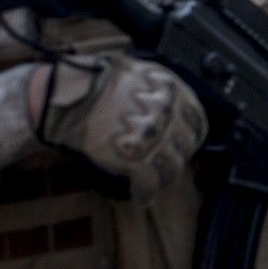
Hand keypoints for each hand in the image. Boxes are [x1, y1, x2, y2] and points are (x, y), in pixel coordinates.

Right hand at [36, 55, 205, 201]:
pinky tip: (139, 196)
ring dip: (163, 177)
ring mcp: (155, 139)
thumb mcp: (139, 72)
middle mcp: (170, 115)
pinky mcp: (135, 161)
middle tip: (164, 162)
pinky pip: (148, 184)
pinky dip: (145, 193)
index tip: (184, 143)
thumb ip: (159, 89)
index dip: (191, 135)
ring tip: (153, 181)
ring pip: (172, 168)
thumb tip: (167, 105)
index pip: (197, 120)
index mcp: (173, 91)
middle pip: (185, 146)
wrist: (70, 97)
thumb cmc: (97, 80)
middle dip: (176, 156)